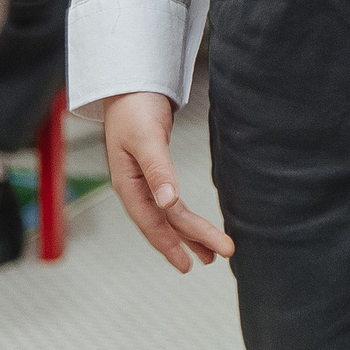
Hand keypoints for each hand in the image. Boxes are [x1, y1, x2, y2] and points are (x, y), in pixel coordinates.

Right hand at [105, 91, 234, 271]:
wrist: (130, 87)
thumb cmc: (134, 110)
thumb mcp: (145, 139)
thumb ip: (157, 170)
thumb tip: (169, 203)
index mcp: (128, 185)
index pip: (155, 221)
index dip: (172, 244)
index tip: (191, 263)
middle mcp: (136, 189)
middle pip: (166, 222)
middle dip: (193, 240)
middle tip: (222, 255)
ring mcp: (144, 183)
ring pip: (169, 216)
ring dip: (190, 234)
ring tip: (212, 253)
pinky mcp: (155, 173)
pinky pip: (171, 203)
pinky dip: (184, 217)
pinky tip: (194, 228)